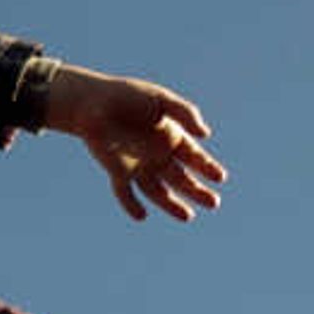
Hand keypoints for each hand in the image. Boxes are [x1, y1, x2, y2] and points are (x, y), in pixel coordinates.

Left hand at [37, 64, 227, 221]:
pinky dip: (131, 205)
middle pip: (181, 179)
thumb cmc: (129, 96)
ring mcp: (138, 165)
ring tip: (187, 216)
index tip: (220, 177)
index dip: (208, 168)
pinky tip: (141, 215)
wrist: (93, 101)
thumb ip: (185, 113)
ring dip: (172, 204)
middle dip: (197, 191)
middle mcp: (157, 155)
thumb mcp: (161, 100)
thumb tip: (206, 135)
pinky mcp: (117, 171)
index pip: (195, 157)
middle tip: (214, 203)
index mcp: (172, 137)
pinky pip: (125, 193)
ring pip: (158, 191)